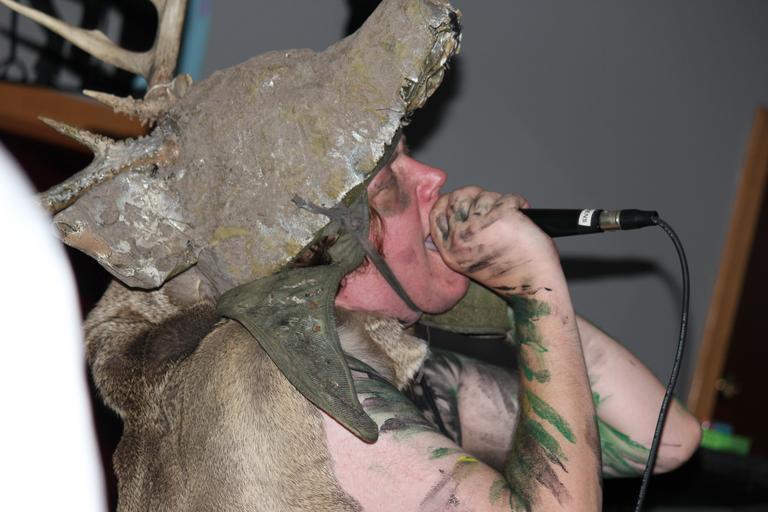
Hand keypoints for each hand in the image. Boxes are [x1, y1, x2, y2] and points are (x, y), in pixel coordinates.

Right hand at [428, 187, 561, 293]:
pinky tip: (522, 213)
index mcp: (449, 250)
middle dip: (476, 196)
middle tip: (491, 204)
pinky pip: (507, 198)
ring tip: (510, 217)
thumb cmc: (508, 272)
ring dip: (499, 201)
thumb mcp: (469, 260)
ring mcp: (479, 227)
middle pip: (458, 198)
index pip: (436, 213)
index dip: (449, 200)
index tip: (463, 198)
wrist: (533, 286)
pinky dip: (518, 202)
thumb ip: (460, 236)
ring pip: (483, 196)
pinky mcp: (501, 217)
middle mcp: (459, 239)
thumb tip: (463, 205)